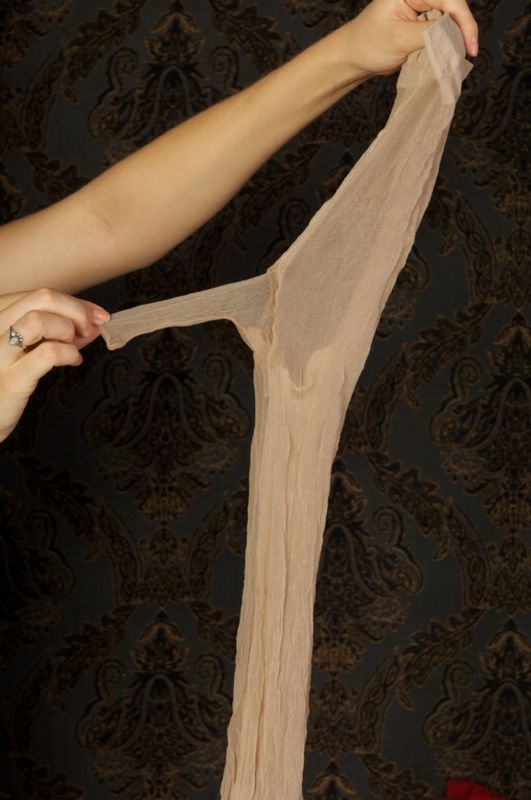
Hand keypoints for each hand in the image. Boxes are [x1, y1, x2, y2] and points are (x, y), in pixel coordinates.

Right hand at [0, 288, 109, 442]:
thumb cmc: (6, 380)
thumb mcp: (26, 347)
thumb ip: (56, 330)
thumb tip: (93, 320)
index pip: (39, 294)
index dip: (75, 302)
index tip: (97, 316)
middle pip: (42, 297)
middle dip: (76, 311)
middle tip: (88, 331)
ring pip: (38, 320)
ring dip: (67, 330)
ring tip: (73, 347)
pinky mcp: (10, 379)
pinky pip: (47, 353)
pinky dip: (69, 353)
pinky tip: (73, 361)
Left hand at [341, 0, 478, 78]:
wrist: (354, 56)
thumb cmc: (368, 45)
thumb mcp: (399, 39)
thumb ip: (428, 34)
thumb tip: (454, 36)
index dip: (463, 21)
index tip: (470, 44)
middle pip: (453, 6)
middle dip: (463, 28)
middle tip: (469, 51)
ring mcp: (421, 5)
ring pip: (451, 17)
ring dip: (457, 34)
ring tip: (461, 53)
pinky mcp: (422, 20)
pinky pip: (443, 26)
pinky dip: (449, 39)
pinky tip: (452, 51)